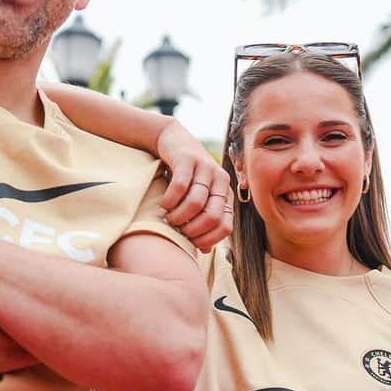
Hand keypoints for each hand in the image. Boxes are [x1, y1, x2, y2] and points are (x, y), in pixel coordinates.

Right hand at [156, 119, 232, 251]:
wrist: (173, 140)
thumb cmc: (185, 175)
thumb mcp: (197, 196)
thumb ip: (202, 219)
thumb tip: (205, 250)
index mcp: (226, 193)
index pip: (226, 226)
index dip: (208, 240)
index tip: (190, 243)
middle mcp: (221, 180)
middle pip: (212, 217)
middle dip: (192, 230)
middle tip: (177, 231)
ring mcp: (206, 168)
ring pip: (196, 203)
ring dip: (179, 217)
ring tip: (168, 218)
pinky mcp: (189, 159)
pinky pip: (180, 187)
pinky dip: (170, 201)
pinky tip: (163, 204)